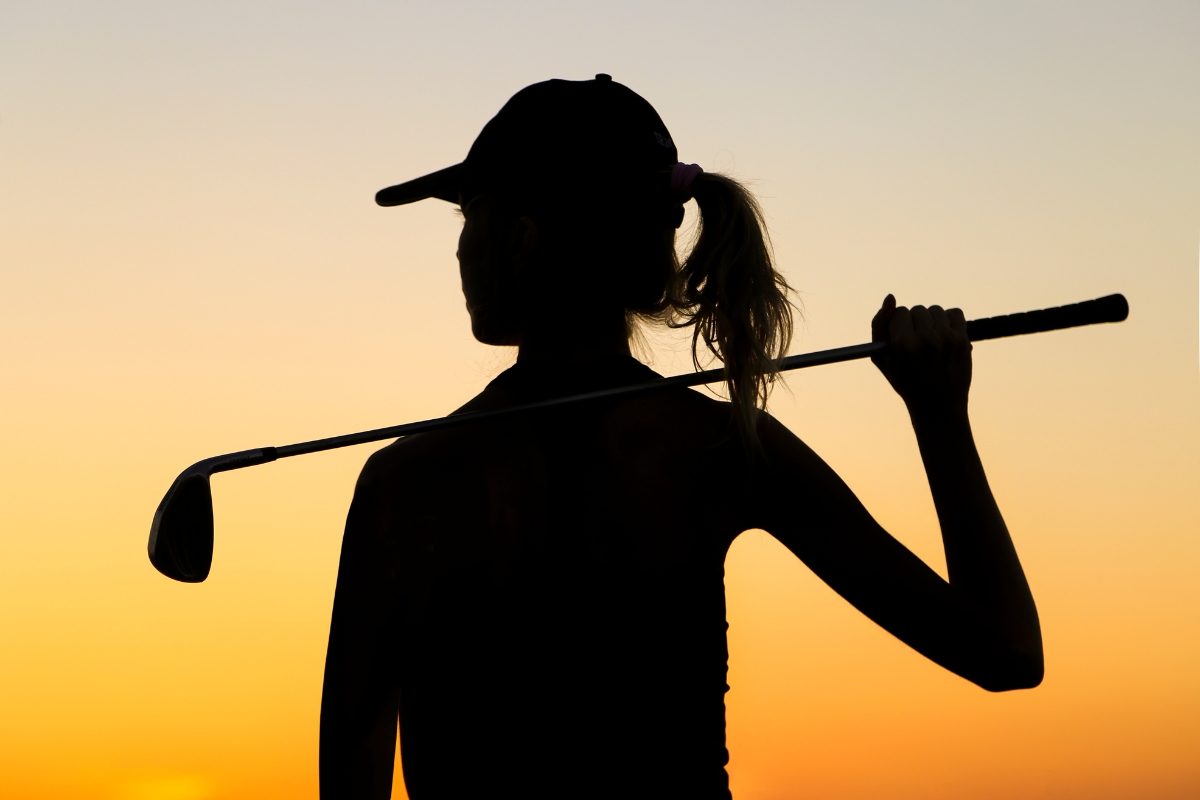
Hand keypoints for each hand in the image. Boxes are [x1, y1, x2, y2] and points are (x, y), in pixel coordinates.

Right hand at [871, 294, 971, 417]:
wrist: (938, 406)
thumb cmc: (906, 381)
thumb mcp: (882, 359)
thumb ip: (879, 326)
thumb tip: (890, 297)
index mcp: (902, 344)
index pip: (899, 312)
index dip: (899, 325)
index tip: (902, 339)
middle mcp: (925, 339)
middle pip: (917, 309)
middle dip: (915, 323)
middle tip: (917, 341)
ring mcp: (946, 339)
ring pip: (935, 310)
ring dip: (932, 321)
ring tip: (931, 340)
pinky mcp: (963, 341)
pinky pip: (955, 313)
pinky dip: (949, 321)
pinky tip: (945, 335)